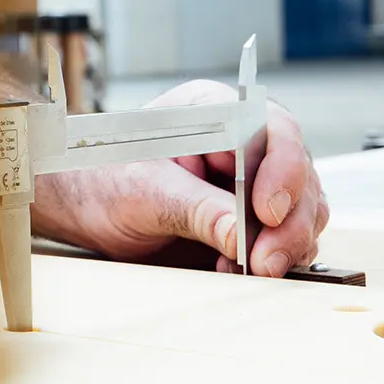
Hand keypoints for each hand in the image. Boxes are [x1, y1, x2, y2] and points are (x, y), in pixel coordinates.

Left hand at [33, 80, 326, 275]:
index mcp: (215, 112)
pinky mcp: (251, 219)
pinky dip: (274, 258)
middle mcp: (243, 142)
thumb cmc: (101, 181)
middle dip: (289, 224)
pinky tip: (237, 271)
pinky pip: (286, 238)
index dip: (283, 171)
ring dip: (286, 245)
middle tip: (264, 263)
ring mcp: (253, 181)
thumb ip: (195, 210)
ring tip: (246, 270)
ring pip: (303, 210)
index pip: (274, 130)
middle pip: (299, 175)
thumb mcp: (143, 192)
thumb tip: (242, 236)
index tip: (268, 213)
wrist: (80, 208)